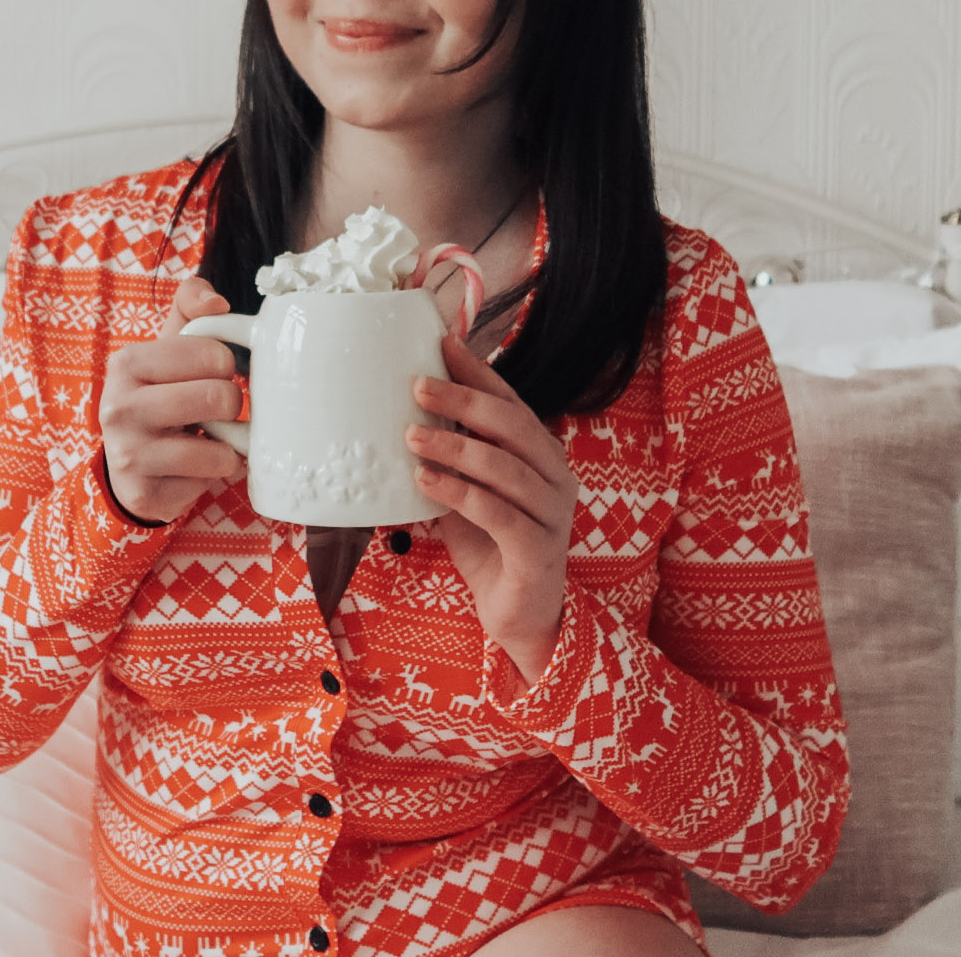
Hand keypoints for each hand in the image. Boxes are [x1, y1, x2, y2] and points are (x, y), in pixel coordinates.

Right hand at [97, 276, 246, 524]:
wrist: (128, 458)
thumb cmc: (160, 391)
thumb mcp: (169, 345)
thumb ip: (191, 307)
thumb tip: (217, 303)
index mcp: (127, 363)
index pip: (212, 353)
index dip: (227, 364)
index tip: (215, 372)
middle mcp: (119, 408)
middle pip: (219, 398)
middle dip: (231, 403)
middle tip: (216, 408)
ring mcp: (128, 455)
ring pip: (219, 449)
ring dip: (227, 444)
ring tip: (208, 437)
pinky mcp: (144, 494)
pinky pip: (209, 483)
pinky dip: (213, 474)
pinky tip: (194, 466)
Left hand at [408, 334, 577, 689]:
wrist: (521, 617)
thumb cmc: (492, 548)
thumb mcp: (467, 493)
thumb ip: (451, 458)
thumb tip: (404, 414)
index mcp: (541, 455)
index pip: (510, 402)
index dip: (477, 372)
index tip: (441, 343)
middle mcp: (555, 477)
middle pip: (511, 425)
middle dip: (462, 399)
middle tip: (416, 385)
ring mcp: (552, 514)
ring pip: (503, 466)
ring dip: (453, 445)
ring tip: (410, 435)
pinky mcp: (538, 550)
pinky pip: (497, 512)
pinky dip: (458, 492)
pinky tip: (424, 481)